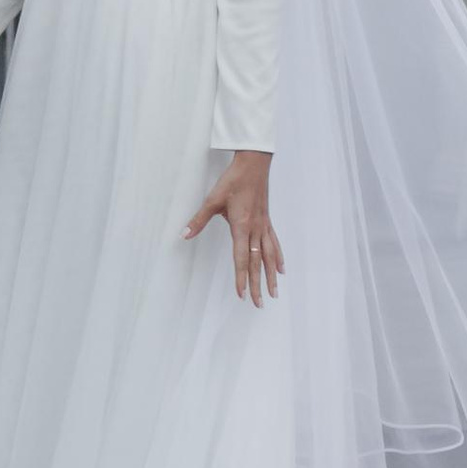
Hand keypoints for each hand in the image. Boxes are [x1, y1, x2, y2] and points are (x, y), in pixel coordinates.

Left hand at [184, 152, 281, 305]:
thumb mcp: (212, 199)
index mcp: (241, 226)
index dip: (241, 278)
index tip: (241, 294)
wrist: (253, 164)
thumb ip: (199, 219)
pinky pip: (274, 243)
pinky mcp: (267, 220)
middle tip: (260, 303)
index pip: (241, 259)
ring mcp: (263, 225)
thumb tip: (184, 234)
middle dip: (257, 284)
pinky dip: (278, 257)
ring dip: (271, 275)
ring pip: (269, 256)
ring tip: (274, 292)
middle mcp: (254, 229)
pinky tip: (281, 268)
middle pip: (257, 263)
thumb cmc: (233, 180)